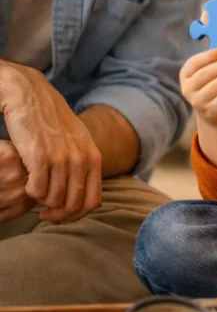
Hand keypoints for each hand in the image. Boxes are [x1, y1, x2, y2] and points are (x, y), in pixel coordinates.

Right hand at [0, 62, 101, 222]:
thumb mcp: (76, 141)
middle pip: (74, 205)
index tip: (62, 214)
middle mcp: (82, 159)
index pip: (93, 202)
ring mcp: (62, 158)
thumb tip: (83, 191)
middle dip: (58, 215)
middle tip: (44, 213)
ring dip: (43, 203)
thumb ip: (83, 164)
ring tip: (36, 195)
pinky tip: (27, 185)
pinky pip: (37, 191)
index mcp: (93, 157)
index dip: (77, 215)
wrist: (31, 96)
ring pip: (55, 200)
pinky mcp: (40, 156)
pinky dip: (31, 194)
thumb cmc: (51, 121)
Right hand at [180, 48, 216, 127]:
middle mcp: (188, 89)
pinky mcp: (211, 111)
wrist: (213, 114)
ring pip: (216, 85)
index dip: (211, 55)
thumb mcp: (214, 72)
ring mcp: (198, 102)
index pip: (195, 62)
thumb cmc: (214, 86)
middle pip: (206, 73)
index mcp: (186, 75)